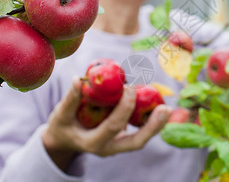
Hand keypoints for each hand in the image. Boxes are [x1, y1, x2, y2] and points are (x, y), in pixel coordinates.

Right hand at [41, 77, 171, 170]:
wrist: (65, 141)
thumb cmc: (62, 126)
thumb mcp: (60, 115)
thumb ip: (70, 100)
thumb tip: (78, 80)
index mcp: (92, 143)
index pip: (113, 126)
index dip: (124, 108)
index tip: (130, 87)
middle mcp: (108, 149)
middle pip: (136, 142)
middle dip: (152, 126)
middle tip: (165, 108)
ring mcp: (117, 147)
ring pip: (141, 139)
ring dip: (156, 125)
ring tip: (168, 109)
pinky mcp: (123, 141)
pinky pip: (140, 133)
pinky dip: (151, 122)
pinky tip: (160, 107)